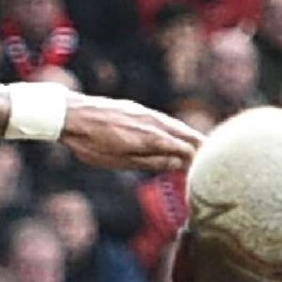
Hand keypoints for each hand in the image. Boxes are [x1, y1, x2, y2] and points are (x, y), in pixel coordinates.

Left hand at [60, 94, 204, 171]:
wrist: (70, 114)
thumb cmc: (90, 142)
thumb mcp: (119, 160)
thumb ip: (150, 161)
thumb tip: (178, 163)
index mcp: (152, 137)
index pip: (187, 149)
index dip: (198, 162)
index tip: (205, 174)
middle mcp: (153, 121)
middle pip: (187, 134)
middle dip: (201, 147)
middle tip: (212, 161)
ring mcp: (145, 112)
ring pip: (175, 125)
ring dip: (188, 137)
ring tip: (198, 149)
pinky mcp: (135, 107)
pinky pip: (163, 119)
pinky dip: (173, 129)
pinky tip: (172, 135)